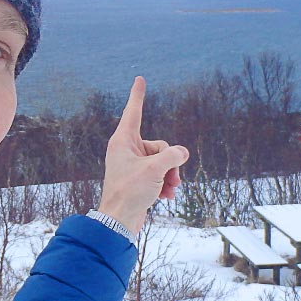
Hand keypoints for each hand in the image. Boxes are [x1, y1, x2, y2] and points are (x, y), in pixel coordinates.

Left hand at [97, 77, 189, 234]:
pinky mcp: (138, 179)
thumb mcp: (156, 169)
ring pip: (162, 161)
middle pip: (159, 145)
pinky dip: (164, 184)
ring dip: (169, 176)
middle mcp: (126, 150)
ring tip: (168, 190)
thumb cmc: (130, 192)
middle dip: (170, 162)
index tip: (139, 78)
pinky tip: (166, 197)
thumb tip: (182, 153)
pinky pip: (158, 174)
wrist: (119, 222)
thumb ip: (173, 155)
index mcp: (123, 141)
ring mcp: (133, 165)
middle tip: (170, 179)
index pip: (134, 111)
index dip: (138, 95)